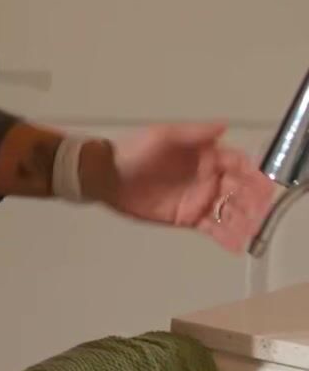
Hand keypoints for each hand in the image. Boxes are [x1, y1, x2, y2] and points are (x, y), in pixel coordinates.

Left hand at [97, 124, 276, 250]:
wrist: (107, 177)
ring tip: (250, 232)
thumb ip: (193, 133)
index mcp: (206, 157)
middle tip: (260, 213)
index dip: (252, 174)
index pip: (238, 164)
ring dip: (244, 221)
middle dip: (253, 201)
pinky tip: (237, 245)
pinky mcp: (188, 218)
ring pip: (230, 211)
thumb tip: (223, 126)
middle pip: (240, 190)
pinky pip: (213, 228)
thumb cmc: (134, 152)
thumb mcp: (163, 136)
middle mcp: (208, 178)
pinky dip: (227, 236)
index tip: (262, 185)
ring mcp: (200, 199)